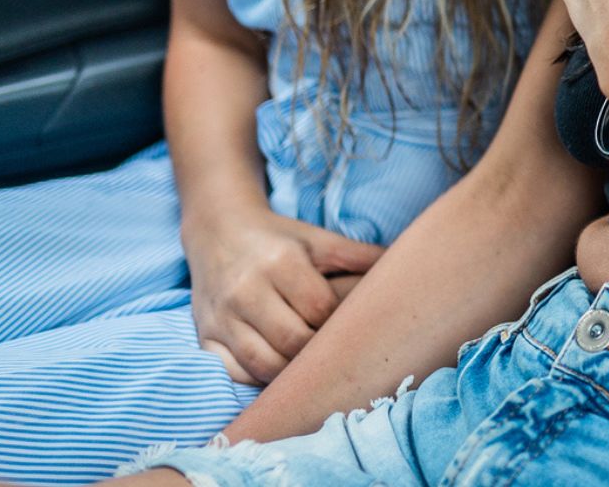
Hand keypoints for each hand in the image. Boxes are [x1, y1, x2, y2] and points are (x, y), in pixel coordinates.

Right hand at [182, 207, 383, 384]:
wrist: (219, 231)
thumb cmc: (278, 239)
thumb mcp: (318, 239)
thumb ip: (358, 255)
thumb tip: (403, 264)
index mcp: (280, 262)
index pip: (319, 309)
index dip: (339, 322)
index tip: (350, 324)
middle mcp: (246, 291)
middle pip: (292, 341)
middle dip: (318, 351)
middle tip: (333, 350)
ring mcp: (221, 318)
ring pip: (263, 364)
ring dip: (291, 372)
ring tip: (310, 364)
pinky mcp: (204, 337)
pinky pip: (234, 373)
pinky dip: (259, 377)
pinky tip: (278, 368)